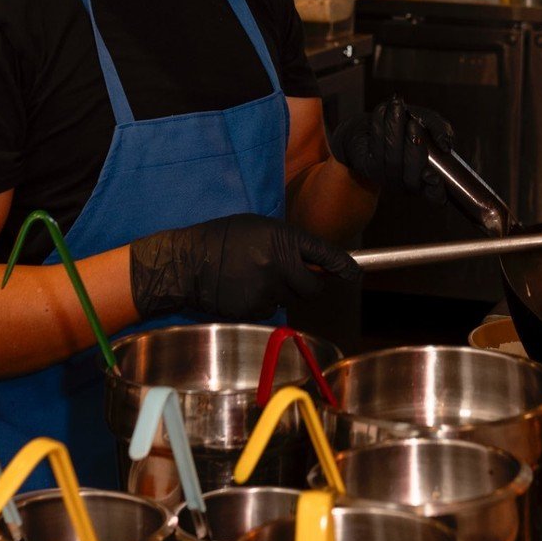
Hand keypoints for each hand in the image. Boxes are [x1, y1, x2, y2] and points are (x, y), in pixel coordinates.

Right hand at [130, 214, 356, 321]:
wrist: (187, 263)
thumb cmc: (223, 239)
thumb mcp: (259, 228)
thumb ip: (289, 244)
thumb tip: (315, 262)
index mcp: (282, 239)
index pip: (325, 254)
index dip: (343, 265)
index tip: (354, 273)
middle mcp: (278, 265)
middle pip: (313, 288)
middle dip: (308, 285)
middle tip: (294, 278)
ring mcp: (266, 290)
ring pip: (290, 301)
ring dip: (281, 293)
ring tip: (254, 278)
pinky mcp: (254, 310)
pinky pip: (269, 311)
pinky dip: (261, 304)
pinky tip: (243, 290)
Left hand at [329, 96, 454, 201]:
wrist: (375, 122)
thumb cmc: (407, 123)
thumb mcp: (428, 121)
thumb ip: (440, 130)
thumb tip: (445, 145)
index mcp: (427, 179)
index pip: (435, 195)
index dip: (437, 192)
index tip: (435, 177)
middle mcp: (407, 185)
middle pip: (412, 178)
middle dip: (414, 149)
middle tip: (414, 123)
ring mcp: (386, 179)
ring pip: (392, 161)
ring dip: (394, 131)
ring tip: (396, 107)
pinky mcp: (367, 168)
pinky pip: (374, 150)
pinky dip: (378, 128)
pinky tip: (381, 110)